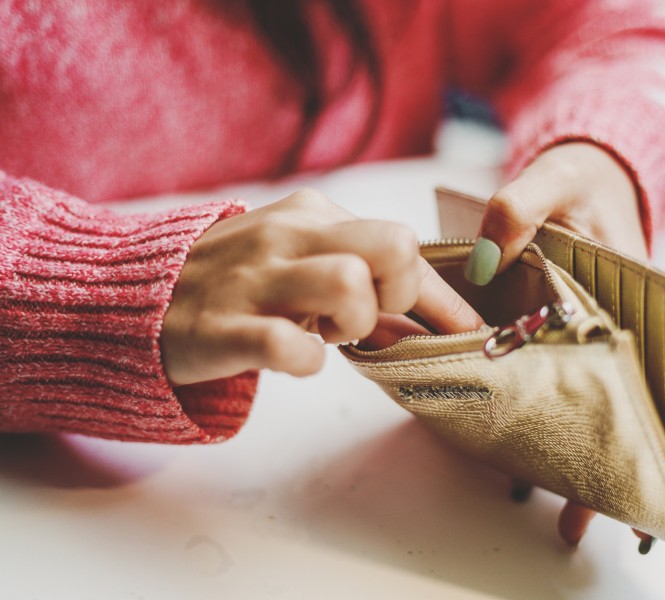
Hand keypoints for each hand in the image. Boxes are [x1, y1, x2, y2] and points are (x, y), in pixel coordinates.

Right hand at [160, 189, 483, 385]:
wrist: (136, 295)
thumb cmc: (238, 280)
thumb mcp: (298, 259)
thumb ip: (361, 278)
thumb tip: (435, 318)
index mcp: (313, 214)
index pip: (403, 244)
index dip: (445, 298)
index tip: (470, 331)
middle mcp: (289, 236)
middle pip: (393, 246)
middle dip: (400, 293)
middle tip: (370, 317)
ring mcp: (255, 279)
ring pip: (350, 285)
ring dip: (354, 324)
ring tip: (327, 334)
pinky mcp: (223, 327)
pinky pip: (288, 345)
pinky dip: (306, 361)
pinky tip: (294, 358)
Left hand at [467, 142, 651, 548]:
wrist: (578, 179)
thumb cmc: (579, 180)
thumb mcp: (554, 178)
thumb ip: (521, 207)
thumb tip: (488, 257)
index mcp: (633, 292)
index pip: (659, 364)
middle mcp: (618, 324)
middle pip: (625, 401)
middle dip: (615, 457)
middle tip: (592, 514)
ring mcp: (590, 337)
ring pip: (592, 405)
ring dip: (580, 454)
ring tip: (569, 517)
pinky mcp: (561, 339)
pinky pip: (557, 385)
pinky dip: (548, 420)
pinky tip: (528, 464)